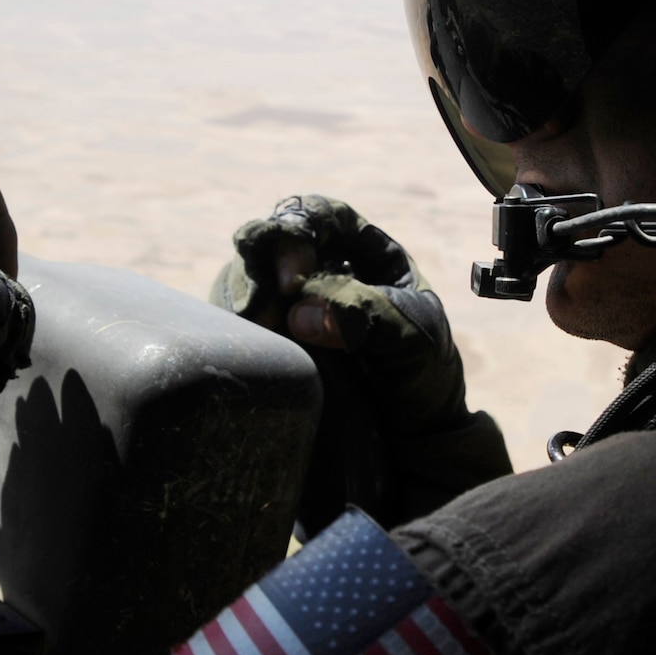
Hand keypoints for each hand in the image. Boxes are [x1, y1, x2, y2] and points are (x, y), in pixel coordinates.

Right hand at [212, 195, 508, 530]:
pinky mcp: (270, 337)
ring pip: (248, 274)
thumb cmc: (420, 379)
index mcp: (368, 255)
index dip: (301, 228)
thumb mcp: (412, 343)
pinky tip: (248, 342)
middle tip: (264, 303)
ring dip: (244, 292)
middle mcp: (324, 269)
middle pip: (275, 238)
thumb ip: (366, 317)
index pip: (323, 216)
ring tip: (260, 326)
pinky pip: (236, 315)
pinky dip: (235, 323)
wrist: (409, 439)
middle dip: (262, 261)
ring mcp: (293, 304)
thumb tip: (302, 312)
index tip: (294, 274)